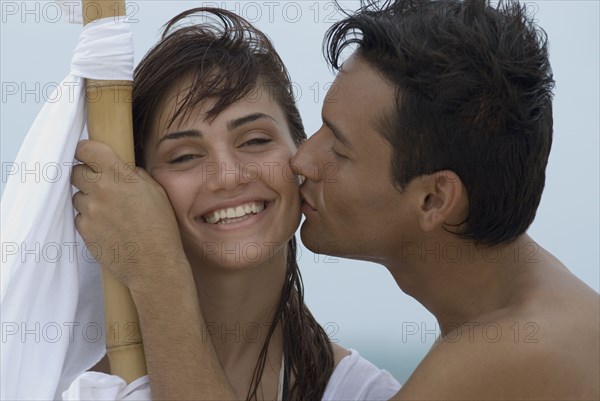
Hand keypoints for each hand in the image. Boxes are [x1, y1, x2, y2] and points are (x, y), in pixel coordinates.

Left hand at [71, 140, 185, 292]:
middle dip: (86, 175)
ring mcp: (90, 210)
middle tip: (102, 186)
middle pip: (76, 171)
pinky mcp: (84, 230)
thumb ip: (135, 175)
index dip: (86, 150)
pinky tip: (108, 227)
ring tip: (110, 212)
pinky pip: (80, 217)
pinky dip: (90, 219)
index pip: (88, 149)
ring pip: (77, 195)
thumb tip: (122, 169)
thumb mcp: (157, 192)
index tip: (89, 155)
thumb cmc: (161, 228)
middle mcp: (100, 190)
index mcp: (119, 176)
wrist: (154, 264)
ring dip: (89, 199)